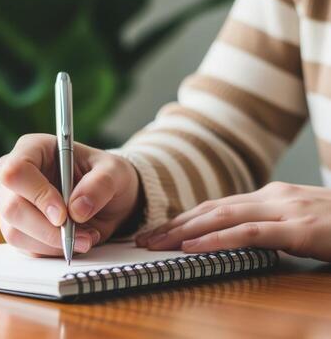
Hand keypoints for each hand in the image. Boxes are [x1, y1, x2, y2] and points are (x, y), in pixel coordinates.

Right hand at [0, 134, 139, 256]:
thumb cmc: (107, 176)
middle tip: (81, 235)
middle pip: (11, 207)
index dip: (37, 195)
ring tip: (86, 238)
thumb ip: (100, 184)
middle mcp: (15, 176)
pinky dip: (53, 251)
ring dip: (52, 243)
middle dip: (46, 228)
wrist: (109, 200)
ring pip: (15, 232)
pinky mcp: (18, 229)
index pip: (16, 171)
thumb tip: (77, 209)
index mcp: (33, 149)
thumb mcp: (115, 172)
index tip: (63, 214)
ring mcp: (12, 204)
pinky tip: (74, 241)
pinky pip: (26, 248)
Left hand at [137, 182, 330, 261]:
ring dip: (184, 231)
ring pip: (222, 216)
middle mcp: (272, 197)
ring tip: (157, 243)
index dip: (182, 218)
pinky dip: (217, 239)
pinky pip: (249, 234)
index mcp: (270, 196)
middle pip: (210, 209)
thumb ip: (269, 227)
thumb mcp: (299, 223)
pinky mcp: (299, 228)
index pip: (215, 206)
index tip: (156, 230)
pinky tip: (193, 246)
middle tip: (143, 239)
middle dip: (173, 224)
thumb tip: (234, 238)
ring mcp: (285, 209)